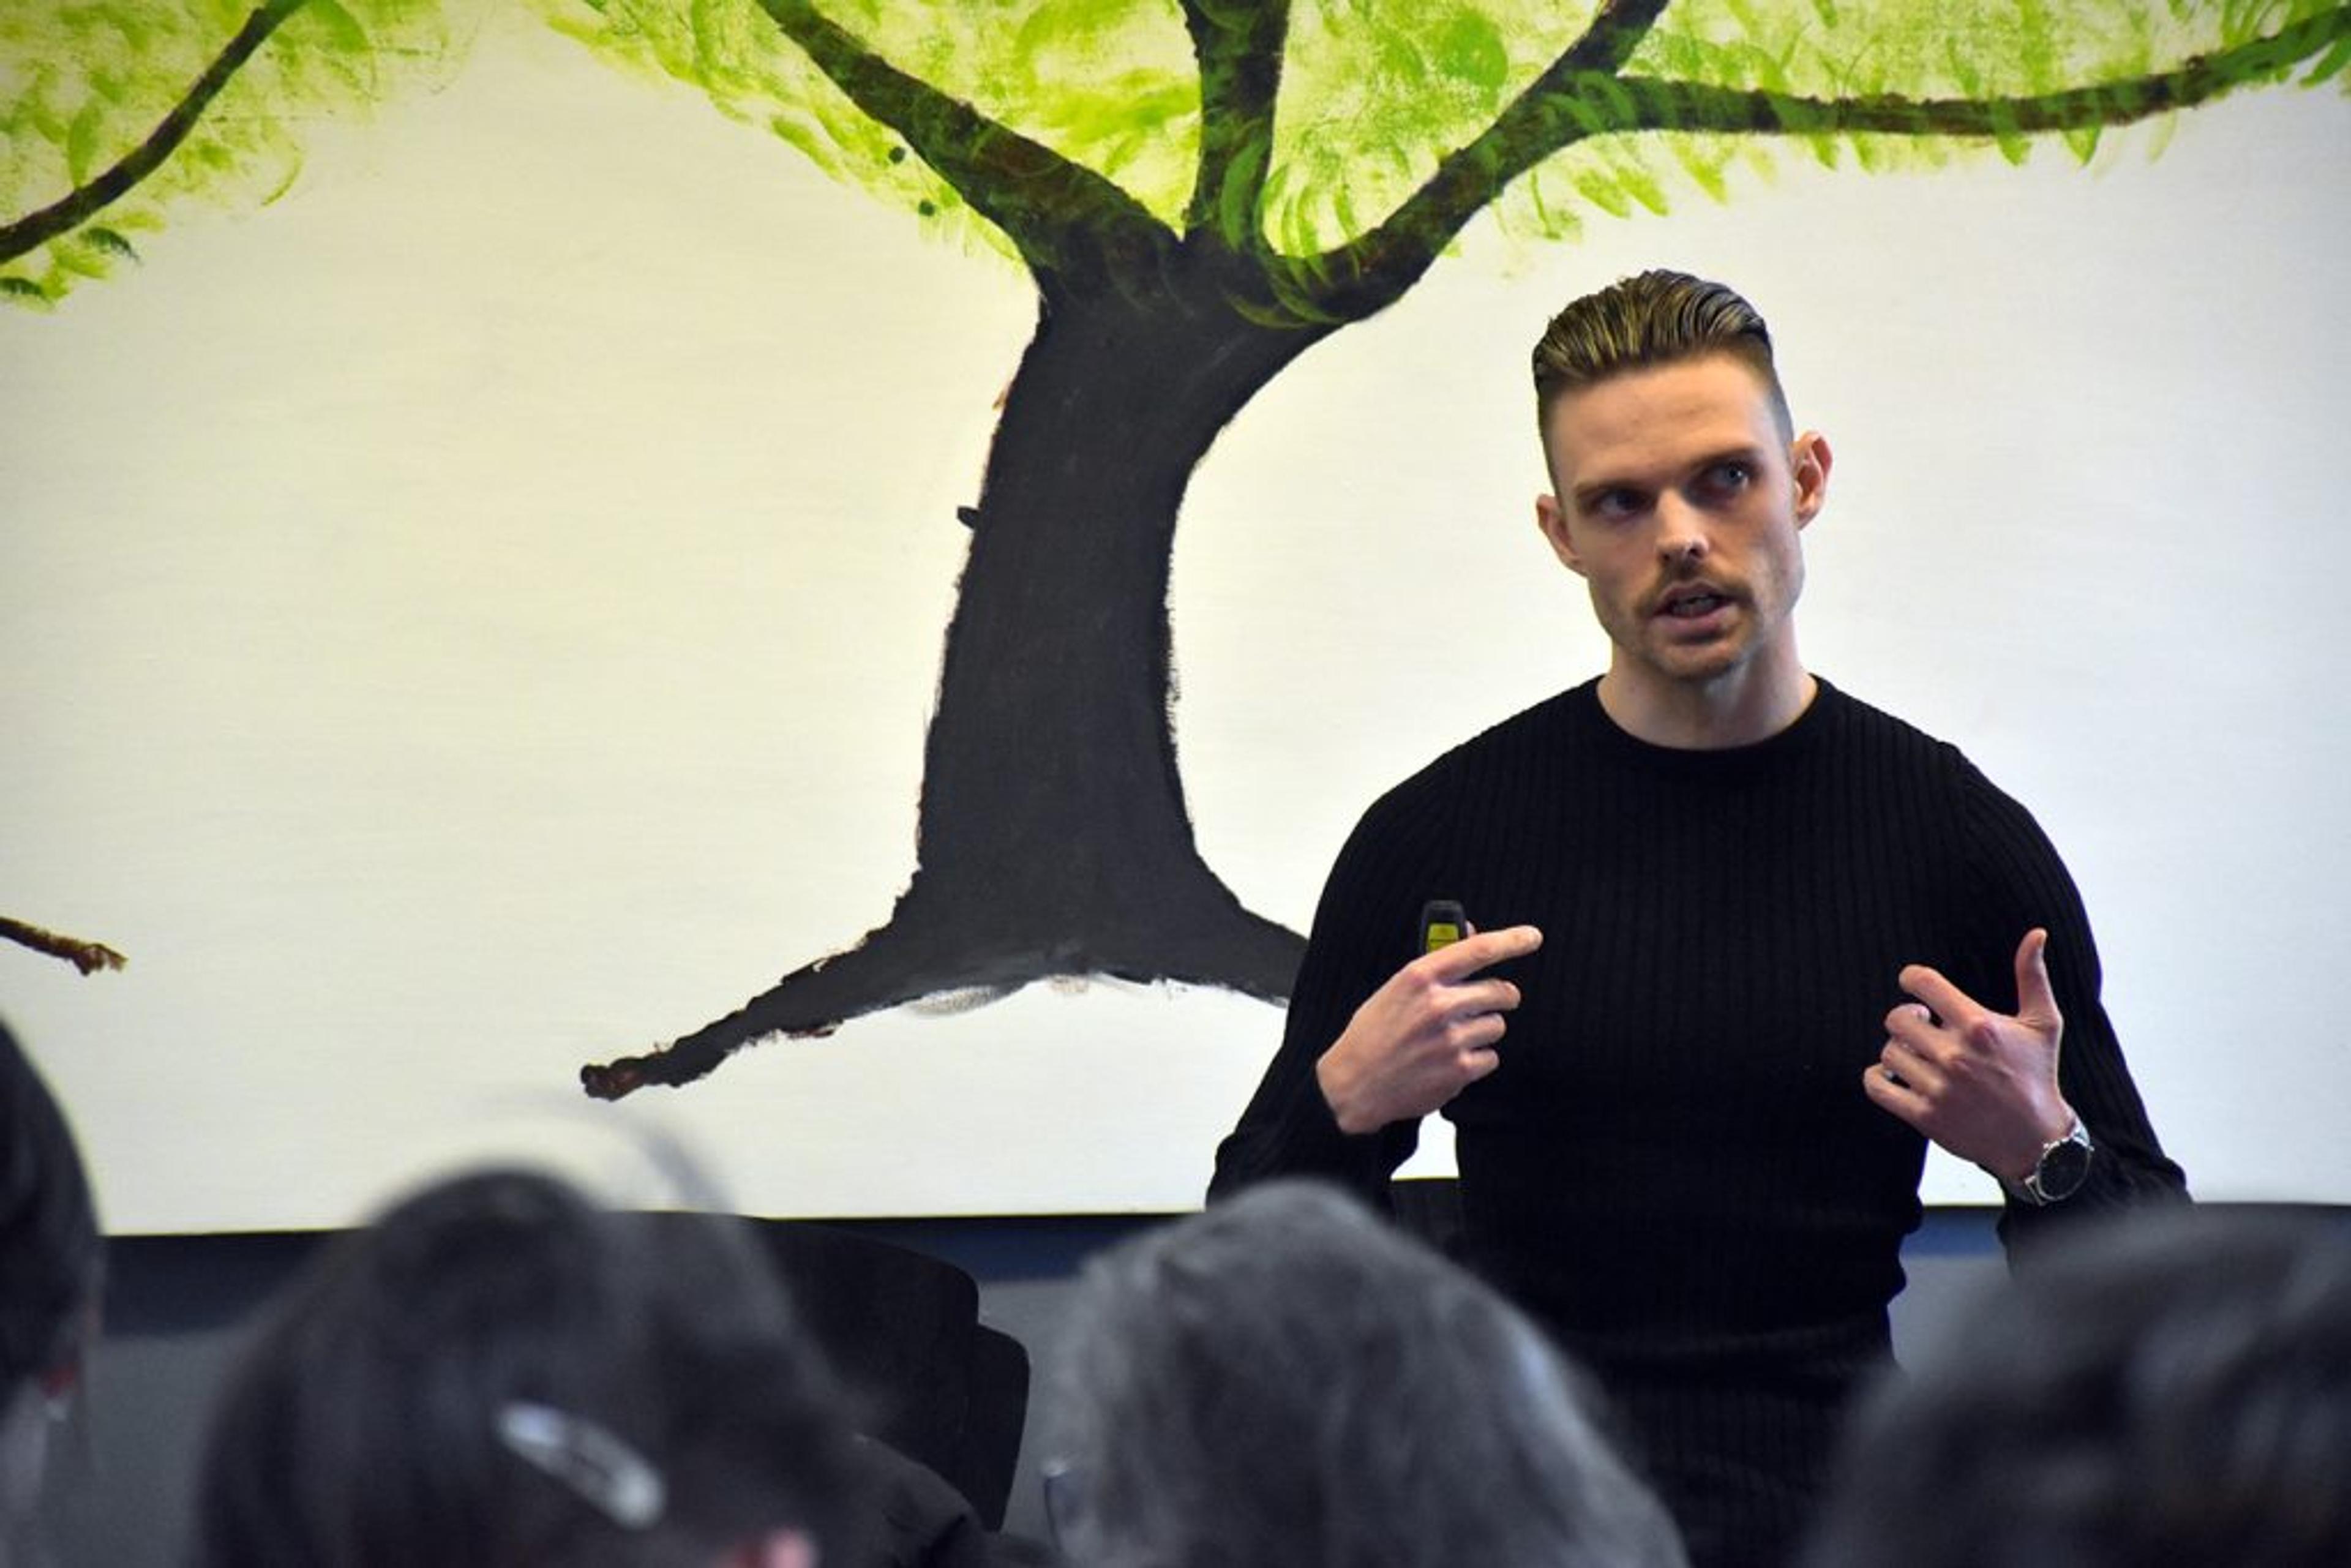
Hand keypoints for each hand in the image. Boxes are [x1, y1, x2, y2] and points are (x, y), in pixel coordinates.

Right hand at [1316, 925, 1541, 1134]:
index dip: (1511, 940)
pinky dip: (1477, 1059)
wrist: (1355, 1084)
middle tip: (1486, 1003)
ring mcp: (1451, 1038)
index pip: (1478, 949)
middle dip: (1500, 997)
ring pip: (1497, 1025)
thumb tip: (1469, 933)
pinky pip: (1492, 1057)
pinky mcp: (1460, 1069)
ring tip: (1453, 1038)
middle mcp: (1438, 1005)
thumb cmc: (1372, 1035)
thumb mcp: (1395, 989)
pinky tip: (1451, 1060)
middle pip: (1501, 991)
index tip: (1531, 937)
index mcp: (1419, 977)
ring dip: (1483, 1030)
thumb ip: (1434, 964)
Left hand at [1864, 928, 2074, 1181]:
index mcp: (1980, 1026)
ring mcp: (1939, 1088)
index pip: (1921, 982)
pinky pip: (1876, 1086)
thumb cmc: (2037, 1075)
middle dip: (1906, 1018)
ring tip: (1919, 1054)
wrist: (2037, 1141)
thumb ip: (2032, 976)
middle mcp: (1956, 1056)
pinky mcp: (1925, 1117)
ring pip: (1888, 1052)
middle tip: (1923, 1026)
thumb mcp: (2043, 1024)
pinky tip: (1896, 1075)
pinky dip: (1877, 1077)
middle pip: (1896, 1018)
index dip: (1911, 980)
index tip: (1916, 989)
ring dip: (1898, 1050)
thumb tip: (2036, 933)